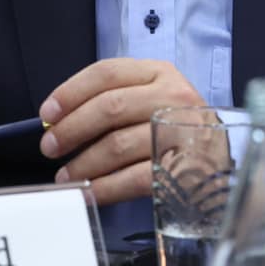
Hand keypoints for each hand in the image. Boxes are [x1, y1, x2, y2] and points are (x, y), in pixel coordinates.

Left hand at [40, 58, 201, 206]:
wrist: (218, 159)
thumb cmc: (174, 127)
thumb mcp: (151, 98)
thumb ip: (114, 100)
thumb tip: (58, 120)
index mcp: (160, 73)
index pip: (107, 72)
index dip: (70, 92)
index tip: (47, 113)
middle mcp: (173, 96)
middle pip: (111, 106)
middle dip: (72, 128)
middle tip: (50, 147)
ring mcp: (180, 131)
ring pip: (118, 144)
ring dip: (83, 163)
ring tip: (66, 175)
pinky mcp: (182, 167)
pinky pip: (133, 178)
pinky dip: (105, 188)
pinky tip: (88, 193)